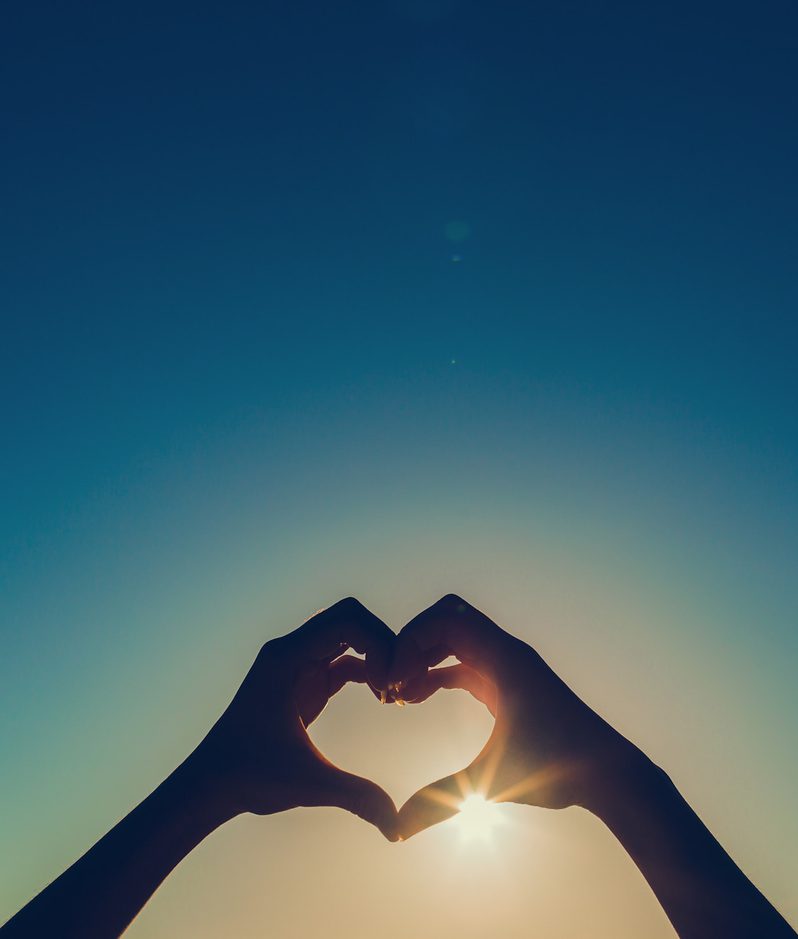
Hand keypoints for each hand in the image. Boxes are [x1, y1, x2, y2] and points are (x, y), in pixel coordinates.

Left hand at [188, 597, 398, 839]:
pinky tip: (383, 700)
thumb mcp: (306, 784)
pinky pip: (346, 658)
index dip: (379, 643)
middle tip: (399, 685)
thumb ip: (355, 797)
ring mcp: (297, 663)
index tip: (389, 685)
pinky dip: (370, 671)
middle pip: (351, 618)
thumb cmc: (248, 777)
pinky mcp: (304, 680)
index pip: (346, 620)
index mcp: (285, 658)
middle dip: (384, 644)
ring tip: (393, 695)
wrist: (210, 784)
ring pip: (350, 635)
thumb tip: (398, 828)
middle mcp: (291, 651)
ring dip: (378, 656)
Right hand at [392, 594, 636, 837]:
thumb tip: (396, 831)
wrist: (608, 773)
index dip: (410, 642)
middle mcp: (505, 652)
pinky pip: (463, 663)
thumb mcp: (492, 782)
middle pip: (444, 620)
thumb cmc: (557, 769)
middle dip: (411, 645)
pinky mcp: (508, 685)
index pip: (445, 618)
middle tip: (392, 684)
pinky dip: (437, 673)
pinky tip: (418, 699)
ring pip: (453, 640)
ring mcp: (507, 666)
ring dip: (422, 658)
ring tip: (400, 696)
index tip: (393, 683)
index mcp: (504, 658)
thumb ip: (441, 802)